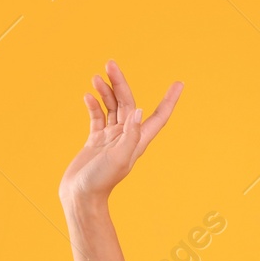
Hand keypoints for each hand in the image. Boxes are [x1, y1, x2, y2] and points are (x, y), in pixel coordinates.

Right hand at [59, 60, 182, 205]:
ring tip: (97, 77)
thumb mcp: (118, 158)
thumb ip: (130, 135)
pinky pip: (98, 117)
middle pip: (128, 103)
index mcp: (138, 141)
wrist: (80, 197)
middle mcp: (127, 137)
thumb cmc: (100, 182)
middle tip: (111, 63)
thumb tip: (139, 110)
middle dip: (120, 83)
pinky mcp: (96, 140)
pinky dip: (94, 105)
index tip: (179, 83)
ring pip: (112, 107)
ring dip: (106, 91)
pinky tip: (88, 95)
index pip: (158, 116)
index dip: (169, 100)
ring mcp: (111, 138)